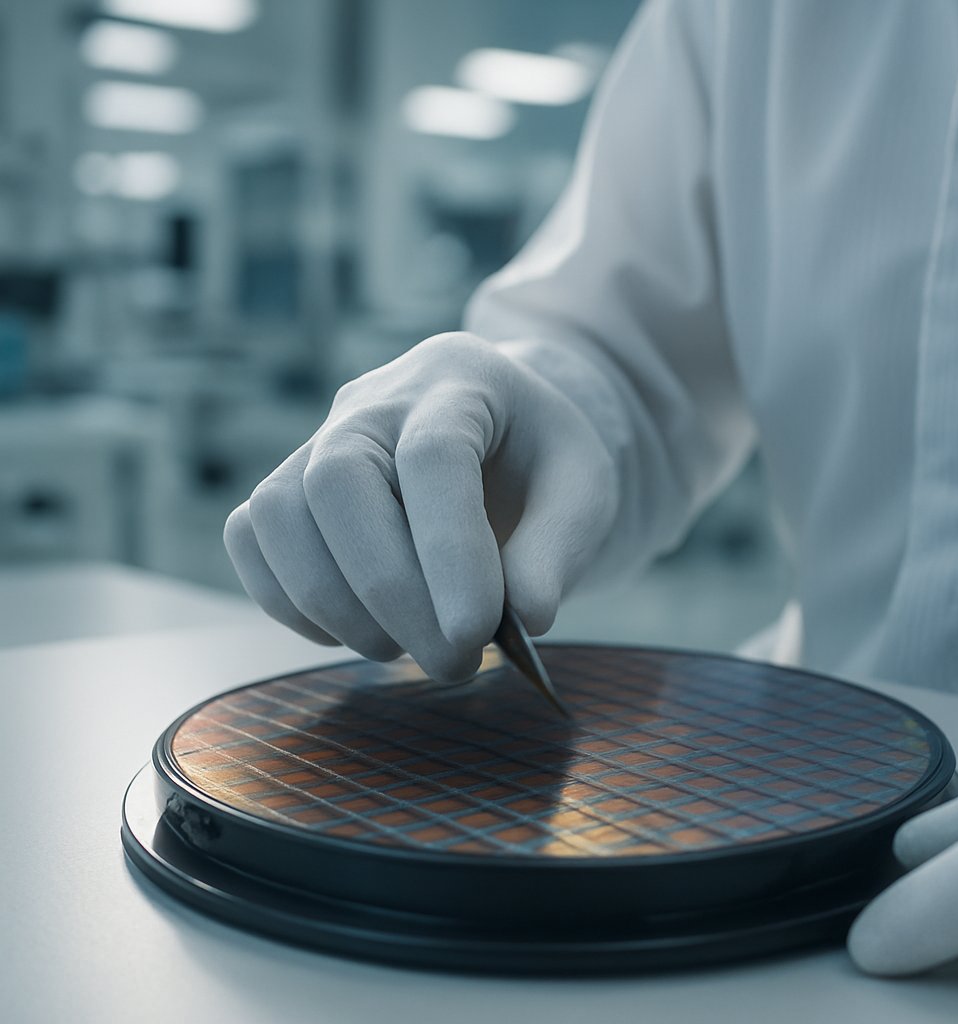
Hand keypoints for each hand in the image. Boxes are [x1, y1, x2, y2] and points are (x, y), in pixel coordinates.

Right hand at [224, 332, 617, 681]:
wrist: (505, 433)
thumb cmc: (544, 461)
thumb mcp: (584, 490)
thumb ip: (559, 548)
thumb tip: (525, 617)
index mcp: (459, 379)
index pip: (433, 457)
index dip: (449, 551)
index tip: (477, 633)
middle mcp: (375, 398)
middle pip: (340, 481)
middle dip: (391, 591)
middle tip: (452, 660)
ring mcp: (319, 437)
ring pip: (281, 512)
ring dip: (338, 605)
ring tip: (407, 649)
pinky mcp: (286, 484)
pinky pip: (253, 538)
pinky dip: (291, 601)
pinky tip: (358, 632)